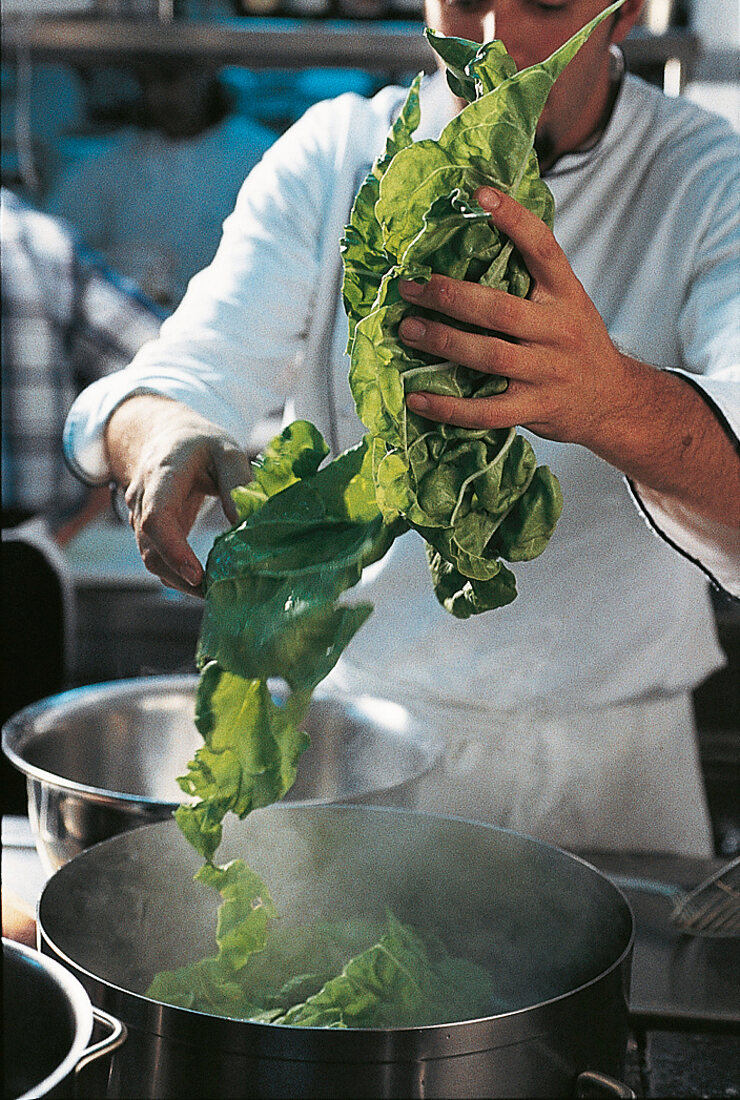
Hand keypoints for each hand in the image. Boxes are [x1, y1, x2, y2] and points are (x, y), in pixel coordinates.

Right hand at [105, 395, 250, 593]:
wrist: (163, 437)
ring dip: (180, 580)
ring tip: (215, 591)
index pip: (157, 516)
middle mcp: (143, 497)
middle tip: (217, 592)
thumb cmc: (199, 444)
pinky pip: (157, 558)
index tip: (196, 574)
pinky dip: (178, 574)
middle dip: (180, 575)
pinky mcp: (146, 531)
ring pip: (151, 557)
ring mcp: (139, 516)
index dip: (173, 549)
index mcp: (162, 473)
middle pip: (150, 546)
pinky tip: (205, 582)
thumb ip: (238, 482)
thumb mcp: (226, 450)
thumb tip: (246, 521)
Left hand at [399, 185, 638, 454]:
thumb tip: (474, 238)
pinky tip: (416, 399)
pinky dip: (448, 408)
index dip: (514, 220)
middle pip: (500, 309)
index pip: (544, 249)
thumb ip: (531, 279)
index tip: (480, 195)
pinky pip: (486, 412)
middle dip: (450, 296)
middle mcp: (559, 330)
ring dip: (443, 342)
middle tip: (411, 287)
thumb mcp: (567, 303)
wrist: (612, 401)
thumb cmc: (575, 345)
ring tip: (407, 330)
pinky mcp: (535, 409)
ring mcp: (547, 372)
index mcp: (566, 295)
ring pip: (490, 356)